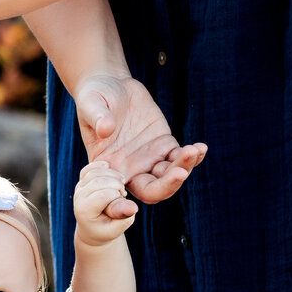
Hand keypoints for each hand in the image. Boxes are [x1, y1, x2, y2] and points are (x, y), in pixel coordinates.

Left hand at [72, 160, 136, 244]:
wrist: (93, 229)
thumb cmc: (106, 230)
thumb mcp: (117, 228)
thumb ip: (124, 216)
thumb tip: (133, 207)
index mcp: (84, 210)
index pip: (102, 195)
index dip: (117, 195)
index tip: (122, 201)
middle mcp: (79, 197)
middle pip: (99, 181)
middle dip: (116, 184)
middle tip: (123, 194)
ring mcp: (79, 187)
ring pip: (95, 172)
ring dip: (113, 175)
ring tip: (121, 185)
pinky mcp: (82, 180)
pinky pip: (91, 168)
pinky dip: (103, 167)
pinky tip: (113, 174)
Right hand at [75, 74, 205, 202]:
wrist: (112, 83)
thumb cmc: (95, 95)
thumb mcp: (90, 103)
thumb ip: (96, 116)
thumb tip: (106, 129)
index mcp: (108, 167)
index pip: (114, 197)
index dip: (120, 208)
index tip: (131, 207)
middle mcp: (130, 168)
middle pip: (152, 191)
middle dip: (168, 186)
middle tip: (180, 172)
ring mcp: (150, 158)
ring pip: (170, 177)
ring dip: (184, 168)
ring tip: (194, 150)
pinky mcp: (164, 145)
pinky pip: (181, 158)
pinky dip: (193, 156)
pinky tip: (200, 147)